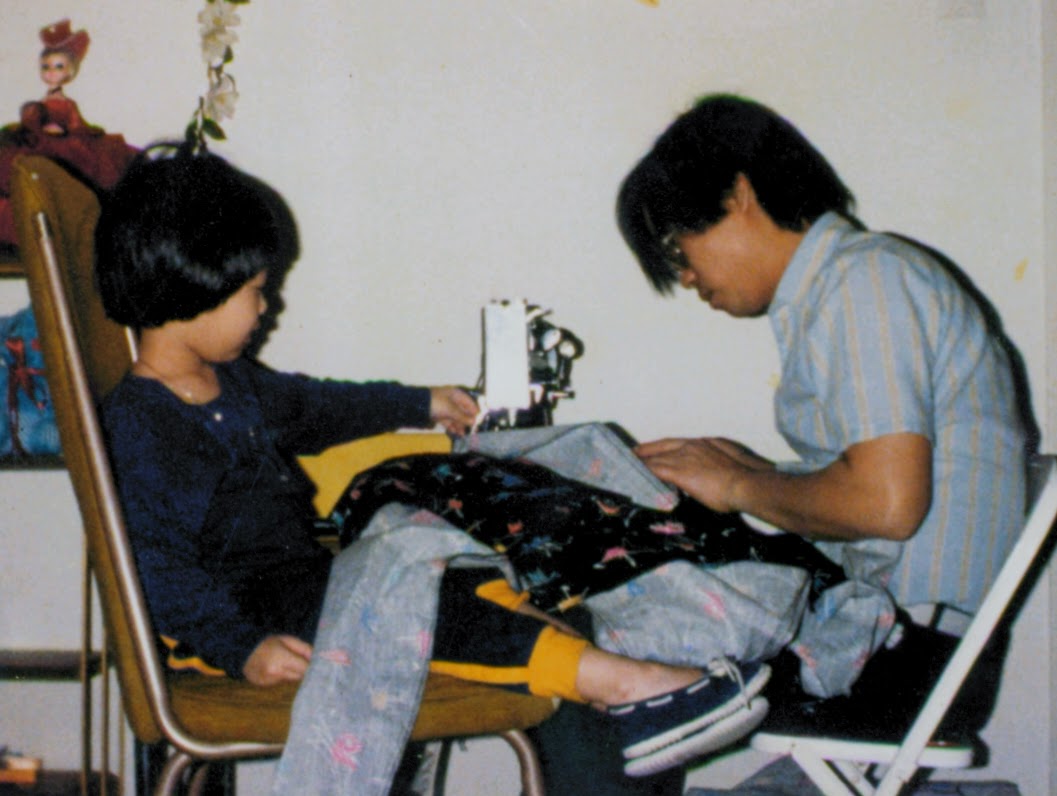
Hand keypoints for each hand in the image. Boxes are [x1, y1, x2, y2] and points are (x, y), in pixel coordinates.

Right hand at [242, 634, 312, 686]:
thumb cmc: (266, 642)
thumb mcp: (287, 639)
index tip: (319, 663)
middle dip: (303, 669)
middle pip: (299, 676)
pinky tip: (275, 666)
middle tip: (303, 660)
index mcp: (281, 658)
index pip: (305, 668)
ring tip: (285, 661)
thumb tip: (318, 658)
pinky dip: (282, 676)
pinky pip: (280, 681)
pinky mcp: (264, 685)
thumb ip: (304, 649)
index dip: (313, 666)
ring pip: (290, 679)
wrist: (241, 649)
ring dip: (292, 672)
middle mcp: (275, 672)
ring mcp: (268, 681)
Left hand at [429, 386, 478, 435]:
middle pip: (462, 410)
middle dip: (467, 420)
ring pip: (455, 417)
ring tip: (464, 434)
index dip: (474, 411)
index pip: (469, 402)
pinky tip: (457, 433)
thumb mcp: (451, 409)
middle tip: (473, 430)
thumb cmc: (436, 403)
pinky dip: (452, 426)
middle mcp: (451, 400)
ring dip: (460, 425)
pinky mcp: (438, 415)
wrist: (416, 405)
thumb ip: (462, 416)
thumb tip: (473, 422)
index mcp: (455, 394)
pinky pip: (448, 421)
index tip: (479, 421)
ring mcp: (444, 407)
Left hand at [635, 437, 772, 512]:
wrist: (746, 483)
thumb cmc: (745, 477)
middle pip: (662, 447)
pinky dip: (644, 473)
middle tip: (632, 454)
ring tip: (629, 467)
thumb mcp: (730, 461)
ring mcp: (684, 458)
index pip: (676, 443)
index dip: (662, 446)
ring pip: (656, 459)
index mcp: (704, 443)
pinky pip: (655, 471)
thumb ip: (716, 462)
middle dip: (646, 451)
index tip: (652, 449)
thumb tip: (713, 472)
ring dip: (642, 463)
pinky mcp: (679, 472)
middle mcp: (692, 446)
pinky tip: (635, 477)